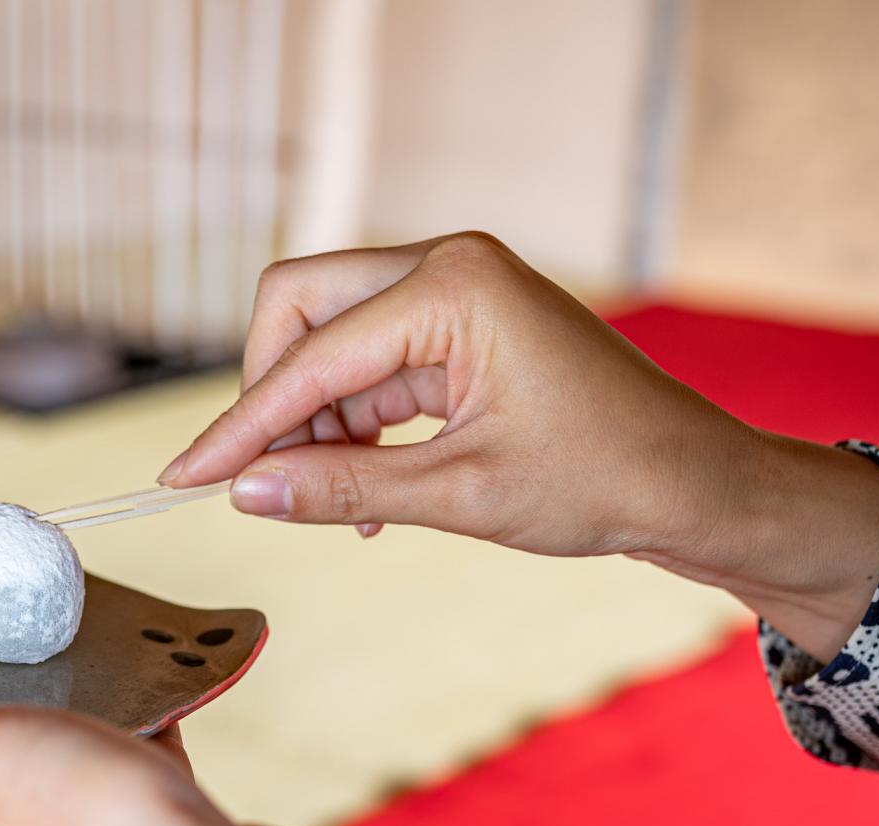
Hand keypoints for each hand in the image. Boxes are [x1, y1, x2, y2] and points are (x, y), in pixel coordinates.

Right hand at [161, 233, 878, 660]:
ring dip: (315, 423)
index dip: (240, 425)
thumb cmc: (603, 479)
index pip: (310, 357)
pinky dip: (353, 426)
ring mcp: (453, 289)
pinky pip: (370, 364)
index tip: (184, 477)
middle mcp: (446, 265)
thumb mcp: (459, 496)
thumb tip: (244, 494)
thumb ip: (341, 490)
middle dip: (271, 396)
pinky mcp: (459, 324)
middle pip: (300, 308)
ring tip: (337, 506)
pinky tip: (366, 495)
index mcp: (451, 287)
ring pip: (330, 340)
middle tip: (266, 480)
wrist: (694, 484)